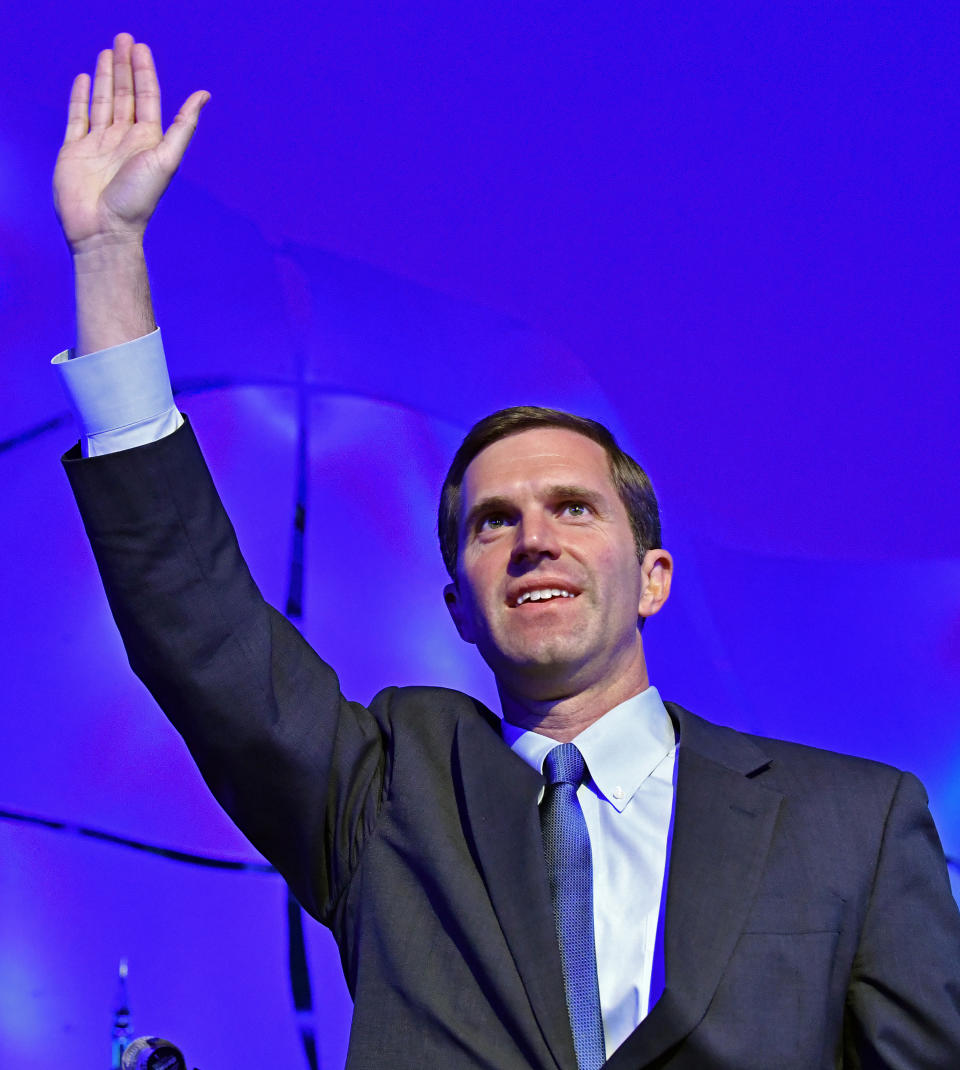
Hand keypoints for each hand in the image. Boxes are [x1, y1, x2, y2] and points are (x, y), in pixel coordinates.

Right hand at [53, 32, 208, 255]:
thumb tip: (205, 94)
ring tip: (107, 51)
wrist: (103, 229)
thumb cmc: (137, 199)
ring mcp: (99, 143)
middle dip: (124, 67)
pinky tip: (84, 80)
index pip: (146, 98)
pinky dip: (80, 98)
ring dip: (105, 77)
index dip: (144, 72)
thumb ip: (182, 125)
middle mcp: (124, 139)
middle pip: (125, 94)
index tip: (140, 47)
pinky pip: (78, 117)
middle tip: (123, 38)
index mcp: (147, 140)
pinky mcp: (74, 150)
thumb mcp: (166, 158)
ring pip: (103, 101)